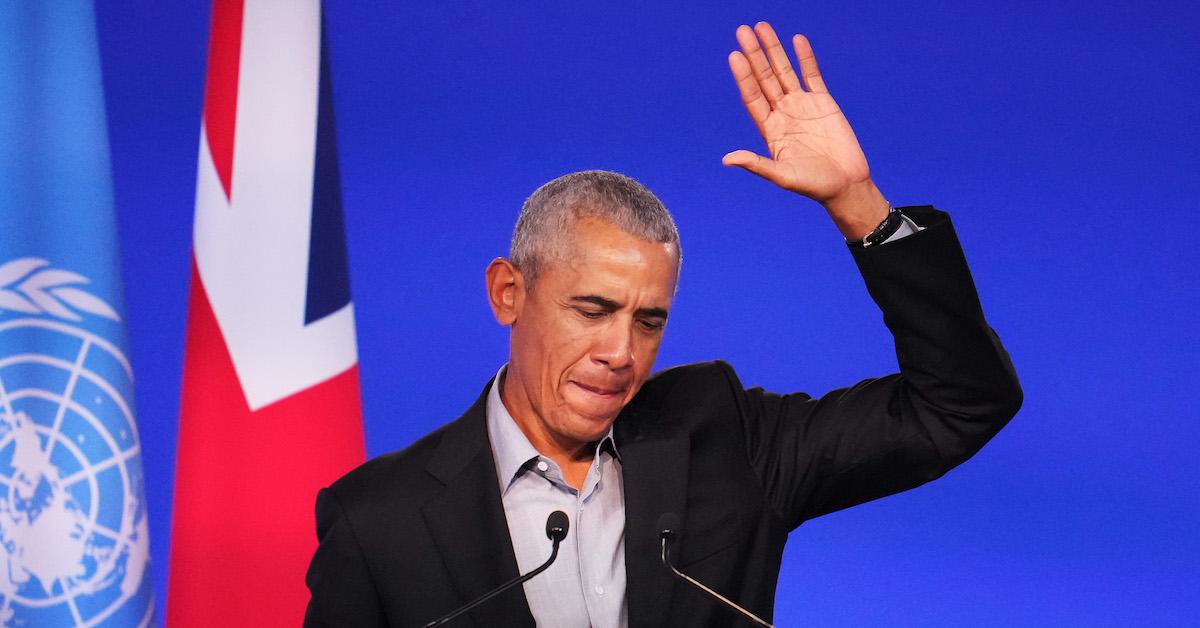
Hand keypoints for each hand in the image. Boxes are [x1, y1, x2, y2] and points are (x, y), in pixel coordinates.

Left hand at [724, 22, 887, 238]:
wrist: (846, 184)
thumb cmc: (814, 185)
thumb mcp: (783, 176)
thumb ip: (756, 164)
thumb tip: (727, 159)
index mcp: (770, 129)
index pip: (752, 97)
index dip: (744, 76)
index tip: (734, 55)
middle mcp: (783, 114)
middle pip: (764, 78)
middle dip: (754, 55)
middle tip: (742, 31)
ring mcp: (802, 106)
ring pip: (785, 71)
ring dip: (774, 50)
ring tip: (763, 27)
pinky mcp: (823, 102)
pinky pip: (812, 75)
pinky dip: (805, 58)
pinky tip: (797, 40)